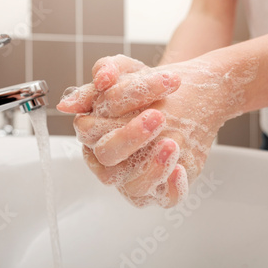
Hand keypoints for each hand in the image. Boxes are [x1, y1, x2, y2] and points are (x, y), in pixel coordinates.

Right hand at [57, 54, 256, 206]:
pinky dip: (172, 188)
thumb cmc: (149, 84)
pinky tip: (181, 169)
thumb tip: (81, 94)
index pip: (89, 127)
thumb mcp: (129, 69)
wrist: (187, 95)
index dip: (116, 106)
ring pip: (133, 187)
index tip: (148, 88)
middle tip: (158, 116)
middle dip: (130, 137)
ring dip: (152, 167)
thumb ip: (106, 70)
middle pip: (107, 156)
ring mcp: (133, 177)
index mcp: (92, 132)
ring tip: (172, 144)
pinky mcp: (161, 188)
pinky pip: (165, 199)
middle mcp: (109, 160)